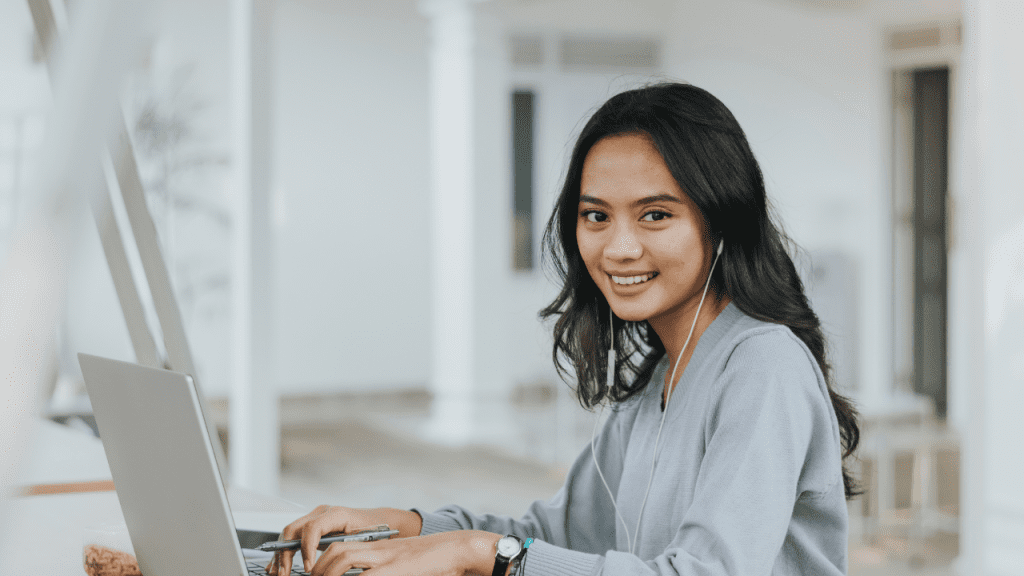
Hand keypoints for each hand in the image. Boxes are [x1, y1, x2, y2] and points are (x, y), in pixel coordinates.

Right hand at [267, 505, 422, 573]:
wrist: (378, 520)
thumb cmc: (374, 530)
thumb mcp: (363, 539)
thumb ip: (346, 549)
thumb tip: (332, 564)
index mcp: (336, 514)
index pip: (312, 528)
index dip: (307, 548)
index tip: (308, 568)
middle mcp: (321, 513)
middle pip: (293, 530)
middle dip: (285, 553)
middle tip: (285, 574)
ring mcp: (314, 518)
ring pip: (289, 534)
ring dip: (280, 555)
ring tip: (277, 573)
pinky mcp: (312, 526)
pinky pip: (293, 537)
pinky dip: (284, 552)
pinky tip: (276, 567)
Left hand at [308, 531, 499, 575]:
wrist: (457, 549)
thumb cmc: (432, 561)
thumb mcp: (401, 565)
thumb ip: (380, 570)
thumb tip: (367, 572)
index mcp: (378, 548)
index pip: (341, 548)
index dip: (323, 563)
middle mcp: (378, 549)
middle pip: (337, 550)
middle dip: (319, 569)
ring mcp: (386, 557)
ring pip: (344, 556)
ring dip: (329, 572)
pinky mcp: (395, 567)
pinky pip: (367, 575)